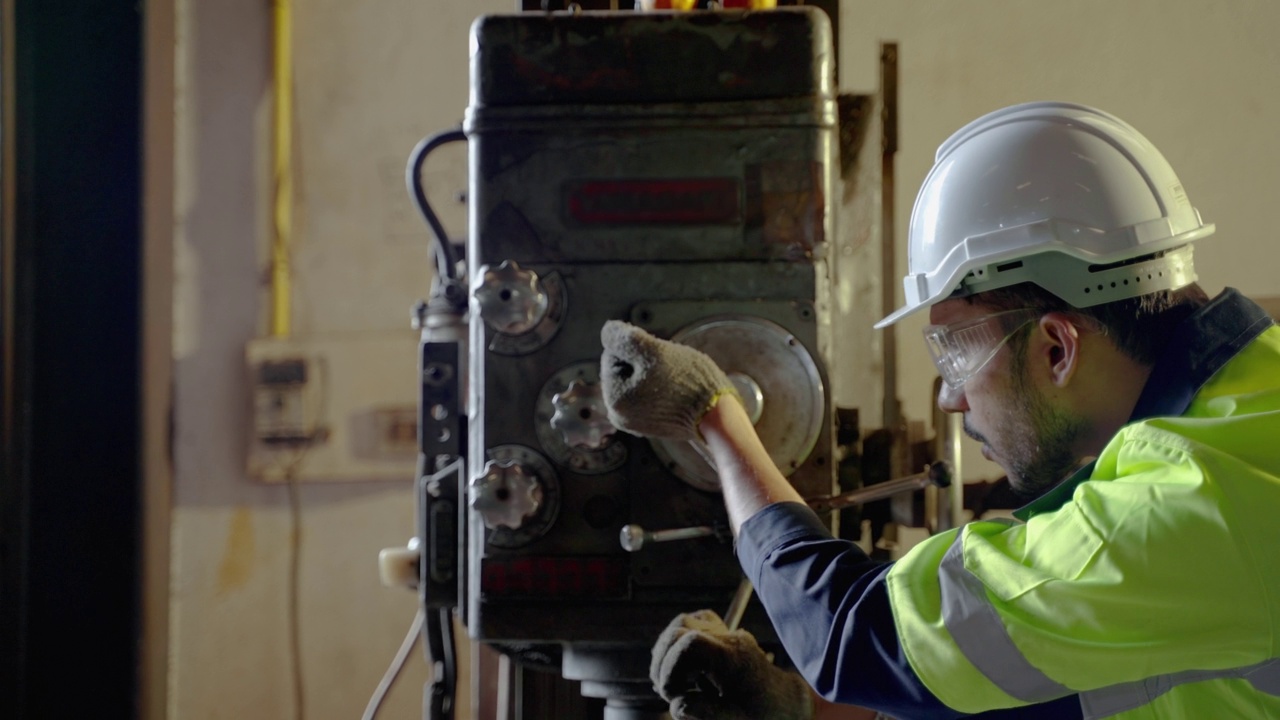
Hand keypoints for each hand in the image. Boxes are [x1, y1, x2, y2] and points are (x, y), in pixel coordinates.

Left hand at [599, 321, 737, 442]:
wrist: (717, 415)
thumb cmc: (687, 382)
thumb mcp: (653, 351)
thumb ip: (624, 338)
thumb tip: (607, 330)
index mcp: (613, 399)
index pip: (613, 354)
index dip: (638, 349)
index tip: (659, 361)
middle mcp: (618, 416)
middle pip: (624, 369)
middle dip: (643, 363)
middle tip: (668, 371)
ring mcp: (634, 422)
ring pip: (637, 380)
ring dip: (653, 374)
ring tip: (674, 383)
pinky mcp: (650, 425)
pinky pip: (647, 395)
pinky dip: (659, 388)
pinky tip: (676, 393)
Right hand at [651, 610, 813, 719]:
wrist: (785, 703)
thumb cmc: (764, 715)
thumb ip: (704, 712)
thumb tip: (676, 703)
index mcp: (732, 658)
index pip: (688, 643)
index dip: (670, 668)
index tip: (673, 694)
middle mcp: (729, 639)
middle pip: (680, 628)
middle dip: (663, 659)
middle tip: (668, 690)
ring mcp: (726, 634)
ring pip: (683, 623)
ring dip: (668, 650)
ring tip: (673, 679)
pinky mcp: (722, 636)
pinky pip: (693, 624)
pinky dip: (679, 642)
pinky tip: (682, 665)